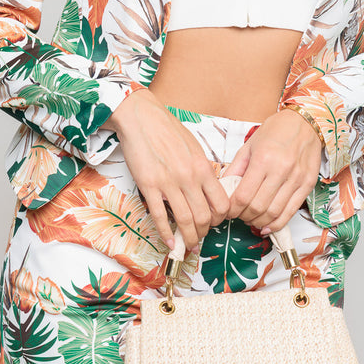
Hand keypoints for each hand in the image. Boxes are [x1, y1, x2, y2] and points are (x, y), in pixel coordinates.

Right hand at [105, 89, 231, 251]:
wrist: (141, 117)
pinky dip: (166, 233)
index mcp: (203, 167)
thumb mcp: (194, 148)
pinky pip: (159, 215)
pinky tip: (169, 242)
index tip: (213, 223)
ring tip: (186, 246)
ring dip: (187, 238)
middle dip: (203, 233)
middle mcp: (189, 177)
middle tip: (199, 240)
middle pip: (204, 217)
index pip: (221, 203)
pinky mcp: (148, 185)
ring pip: (185, 220)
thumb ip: (202, 170)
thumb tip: (208, 190)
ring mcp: (168, 182)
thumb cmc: (168, 130)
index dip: (220, 219)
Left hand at [219, 110, 322, 235]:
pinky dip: (277, 224)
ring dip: (259, 221)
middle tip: (239, 215)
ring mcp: (296, 179)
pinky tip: (267, 226)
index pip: (243, 196)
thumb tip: (223, 188)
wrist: (306, 123)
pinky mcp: (307, 185)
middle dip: (244, 216)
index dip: (232, 209)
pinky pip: (291, 212)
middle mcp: (281, 170)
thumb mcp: (249, 145)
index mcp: (263, 159)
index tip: (228, 211)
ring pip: (274, 213)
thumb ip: (236, 168)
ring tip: (251, 219)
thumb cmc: (276, 131)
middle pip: (258, 207)